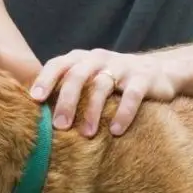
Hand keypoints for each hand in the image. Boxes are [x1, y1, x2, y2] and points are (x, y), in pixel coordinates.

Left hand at [29, 49, 175, 137]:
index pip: (58, 64)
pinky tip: (116, 131)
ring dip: (92, 111)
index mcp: (81, 58)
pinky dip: (123, 113)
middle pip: (77, 76)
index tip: (35, 99)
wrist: (158, 70)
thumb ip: (66, 87)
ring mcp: (122, 66)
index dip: (45, 79)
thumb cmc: (112, 79)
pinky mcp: (143, 78)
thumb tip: (35, 114)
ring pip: (102, 86)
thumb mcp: (89, 78)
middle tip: (60, 126)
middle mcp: (98, 59)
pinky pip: (131, 95)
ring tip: (87, 134)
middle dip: (66, 101)